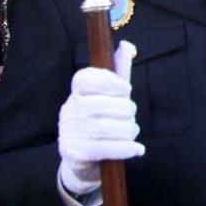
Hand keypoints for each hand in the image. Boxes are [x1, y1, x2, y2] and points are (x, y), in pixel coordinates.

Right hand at [58, 42, 144, 196]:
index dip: (108, 81)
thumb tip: (127, 46)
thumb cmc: (103, 120)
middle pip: (102, 105)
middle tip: (131, 114)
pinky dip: (125, 148)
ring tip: (133, 131)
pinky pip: (105, 148)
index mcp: (77, 92)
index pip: (85, 78)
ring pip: (106, 127)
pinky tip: (136, 149)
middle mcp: (70, 110)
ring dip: (128, 129)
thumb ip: (120, 72)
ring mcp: (69, 132)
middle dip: (126, 110)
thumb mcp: (111, 96)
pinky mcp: (75, 153)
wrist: (85, 160)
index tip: (126, 89)